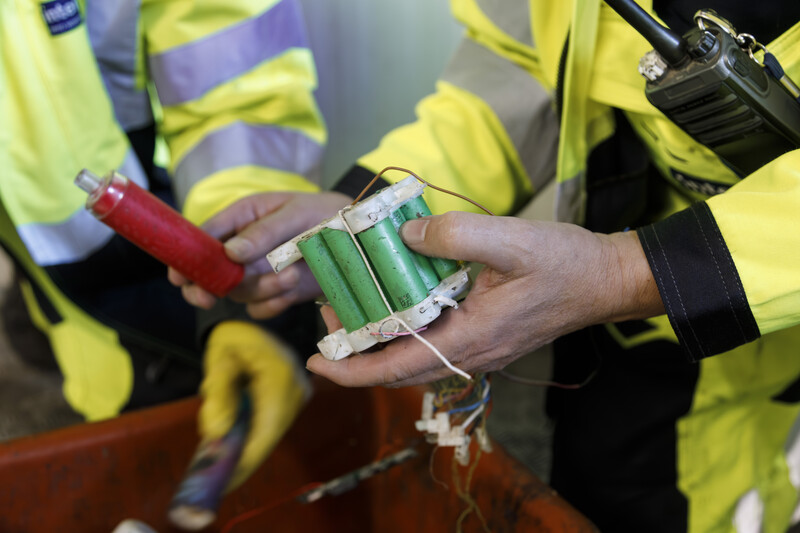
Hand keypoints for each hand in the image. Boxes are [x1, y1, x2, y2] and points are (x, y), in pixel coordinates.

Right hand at [169, 191, 350, 317]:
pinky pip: (260, 307)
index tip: (181, 276)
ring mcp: (258, 271)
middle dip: (205, 287)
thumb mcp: (296, 213)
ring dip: (260, 290)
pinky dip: (273, 304)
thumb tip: (230, 252)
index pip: (204, 237)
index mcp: (243, 217)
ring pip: (238, 292)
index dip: (188, 257)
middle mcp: (244, 246)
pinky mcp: (275, 292)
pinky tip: (292, 289)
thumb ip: (263, 231)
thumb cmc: (326, 213)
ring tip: (290, 276)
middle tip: (207, 298)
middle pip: (209, 272)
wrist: (358, 239)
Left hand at [200, 321, 310, 491]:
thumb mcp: (219, 359)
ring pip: (271, 433)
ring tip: (223, 460)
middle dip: (244, 457)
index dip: (247, 457)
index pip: (267, 426)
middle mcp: (296, 388)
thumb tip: (217, 433)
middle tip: (218, 478)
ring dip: (247, 447)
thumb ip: (218, 391)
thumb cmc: (231, 339)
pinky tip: (235, 442)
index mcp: (281, 375)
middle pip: (270, 435)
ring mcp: (299, 395)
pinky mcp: (294, 400)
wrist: (248, 327)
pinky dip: (253, 436)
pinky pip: (272, 425)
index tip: (226, 482)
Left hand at [306, 211, 663, 386]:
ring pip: (414, 356)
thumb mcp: (510, 239)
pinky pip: (433, 342)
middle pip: (398, 368)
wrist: (606, 280)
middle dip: (357, 350)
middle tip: (328, 314)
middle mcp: (470, 353)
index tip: (317, 361)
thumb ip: (454, 235)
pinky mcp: (484, 336)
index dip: (352, 369)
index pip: (397, 367)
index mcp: (470, 338)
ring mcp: (478, 348)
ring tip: (352, 305)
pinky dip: (405, 327)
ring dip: (379, 338)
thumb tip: (404, 236)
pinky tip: (396, 299)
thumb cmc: (565, 263)